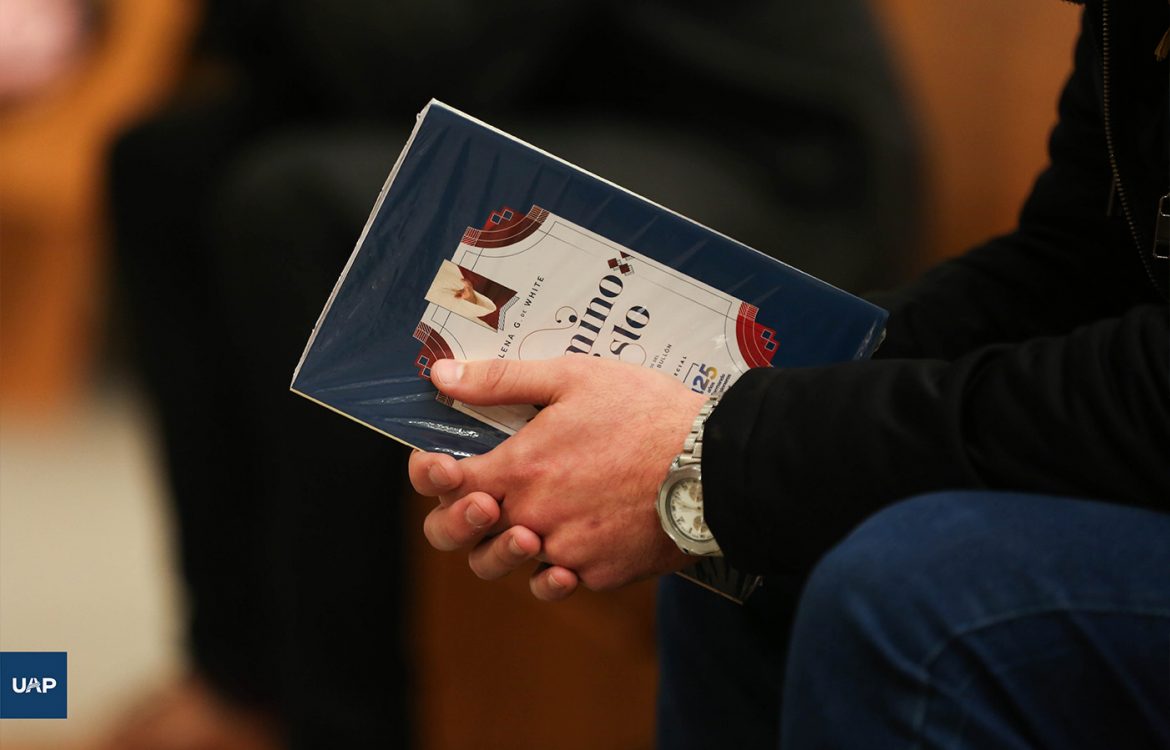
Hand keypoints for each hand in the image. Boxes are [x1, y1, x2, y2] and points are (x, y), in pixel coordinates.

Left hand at [411, 356, 705, 599]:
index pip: (444, 485)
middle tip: (481, 501)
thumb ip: (501, 380)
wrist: (714, 465)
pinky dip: (557, 568)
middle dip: (457, 521)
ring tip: (529, 523)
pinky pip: (561, 581)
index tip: (440, 466)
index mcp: (520, 468)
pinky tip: (569, 545)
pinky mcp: (601, 574)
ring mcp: (567, 552)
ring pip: (510, 566)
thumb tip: (442, 376)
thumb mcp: (572, 377)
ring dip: (507, 547)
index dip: (432, 476)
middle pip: (462, 540)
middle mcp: (534, 518)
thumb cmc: (647, 413)